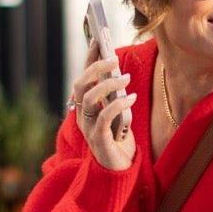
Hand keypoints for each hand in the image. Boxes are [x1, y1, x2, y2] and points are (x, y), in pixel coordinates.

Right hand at [70, 45, 135, 171]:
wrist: (119, 171)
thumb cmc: (119, 140)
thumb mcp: (117, 113)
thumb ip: (114, 96)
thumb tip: (120, 72)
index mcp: (85, 107)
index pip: (83, 78)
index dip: (88, 59)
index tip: (98, 40)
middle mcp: (82, 116)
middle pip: (81, 85)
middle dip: (96, 68)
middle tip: (114, 59)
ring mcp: (88, 128)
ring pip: (89, 98)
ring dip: (108, 84)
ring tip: (125, 78)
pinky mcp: (98, 140)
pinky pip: (103, 118)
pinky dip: (117, 105)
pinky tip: (131, 98)